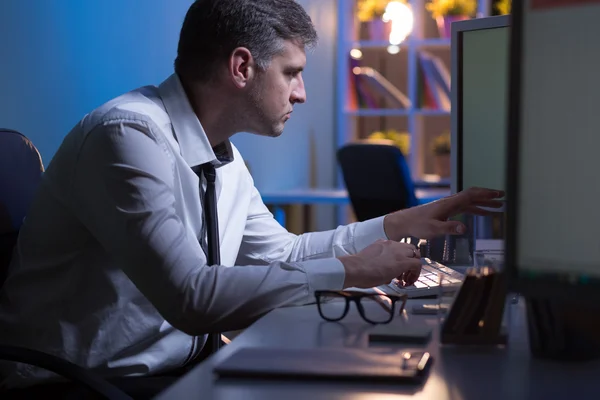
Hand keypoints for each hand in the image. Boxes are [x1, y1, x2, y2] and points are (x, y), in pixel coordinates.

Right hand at [338, 239, 421, 288]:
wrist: (355, 268)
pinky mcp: (403, 261)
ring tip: (406, 279)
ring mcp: (398, 252)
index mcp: (382, 244)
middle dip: (410, 261)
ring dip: (413, 267)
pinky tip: (409, 281)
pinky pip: (417, 264)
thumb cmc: (357, 268)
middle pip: (410, 249)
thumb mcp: (371, 261)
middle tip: (406, 273)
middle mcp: (391, 245)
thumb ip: (381, 264)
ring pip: (415, 255)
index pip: (398, 248)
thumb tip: (386, 275)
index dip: (401, 258)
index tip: (398, 269)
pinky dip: (416, 273)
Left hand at [383, 187, 504, 240]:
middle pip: (473, 196)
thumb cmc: (417, 224)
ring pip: (470, 202)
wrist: (405, 222)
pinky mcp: (446, 211)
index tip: (498, 194)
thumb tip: (464, 227)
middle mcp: (450, 202)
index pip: (470, 195)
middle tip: (504, 198)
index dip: (485, 194)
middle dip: (489, 197)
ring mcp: (448, 206)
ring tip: (498, 206)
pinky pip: (465, 207)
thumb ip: (449, 228)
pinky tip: (482, 213)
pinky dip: (476, 209)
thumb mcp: (433, 229)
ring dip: (484, 203)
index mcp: (448, 204)